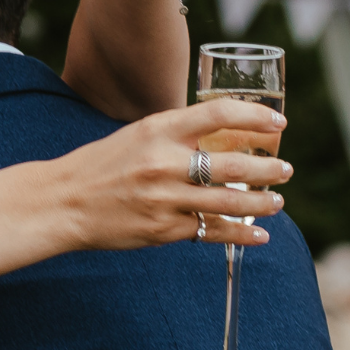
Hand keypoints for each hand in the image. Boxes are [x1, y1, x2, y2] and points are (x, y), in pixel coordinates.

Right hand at [64, 98, 289, 249]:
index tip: (277, 124)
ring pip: (228, 201)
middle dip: (268, 169)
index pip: (219, 114)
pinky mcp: (162, 229)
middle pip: (232, 164)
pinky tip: (259, 235)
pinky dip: (240, 235)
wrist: (63, 202)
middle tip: (286, 170)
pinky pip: (210, 232)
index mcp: (159, 129)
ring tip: (277, 202)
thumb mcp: (138, 135)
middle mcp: (164, 162)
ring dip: (260, 203)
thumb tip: (221, 135)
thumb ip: (177, 134)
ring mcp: (164, 198)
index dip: (255, 118)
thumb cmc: (102, 165)